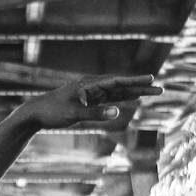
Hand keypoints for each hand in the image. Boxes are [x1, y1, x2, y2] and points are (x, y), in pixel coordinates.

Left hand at [29, 74, 160, 130]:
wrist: (35, 113)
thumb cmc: (52, 113)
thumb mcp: (74, 115)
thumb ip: (96, 114)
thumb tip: (118, 113)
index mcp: (88, 85)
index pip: (116, 81)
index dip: (134, 81)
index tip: (150, 80)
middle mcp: (91, 86)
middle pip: (121, 85)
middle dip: (140, 87)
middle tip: (160, 89)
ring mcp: (90, 93)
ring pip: (117, 92)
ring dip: (134, 92)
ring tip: (152, 93)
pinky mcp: (87, 101)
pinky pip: (109, 98)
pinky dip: (121, 99)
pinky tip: (132, 99)